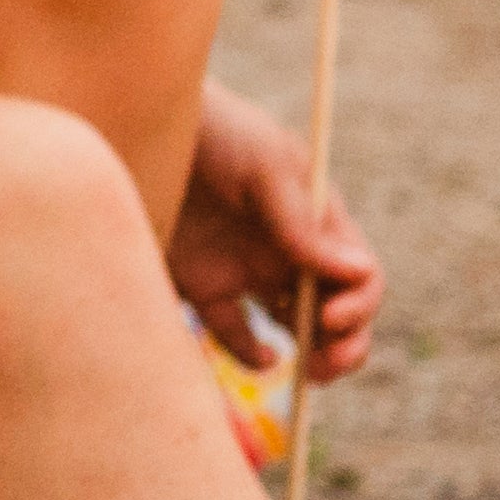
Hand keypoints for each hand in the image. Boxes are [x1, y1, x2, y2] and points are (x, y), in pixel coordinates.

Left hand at [166, 79, 382, 386]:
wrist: (140, 127)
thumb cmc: (213, 131)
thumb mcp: (264, 165)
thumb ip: (302, 221)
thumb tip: (358, 272)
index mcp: (318, 221)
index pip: (359, 275)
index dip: (358, 305)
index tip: (331, 319)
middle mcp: (290, 250)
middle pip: (336, 311)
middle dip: (346, 344)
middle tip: (328, 365)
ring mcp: (248, 269)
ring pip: (296, 327)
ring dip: (313, 356)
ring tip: (307, 372)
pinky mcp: (203, 285)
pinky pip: (236, 332)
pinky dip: (252, 354)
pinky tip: (260, 357)